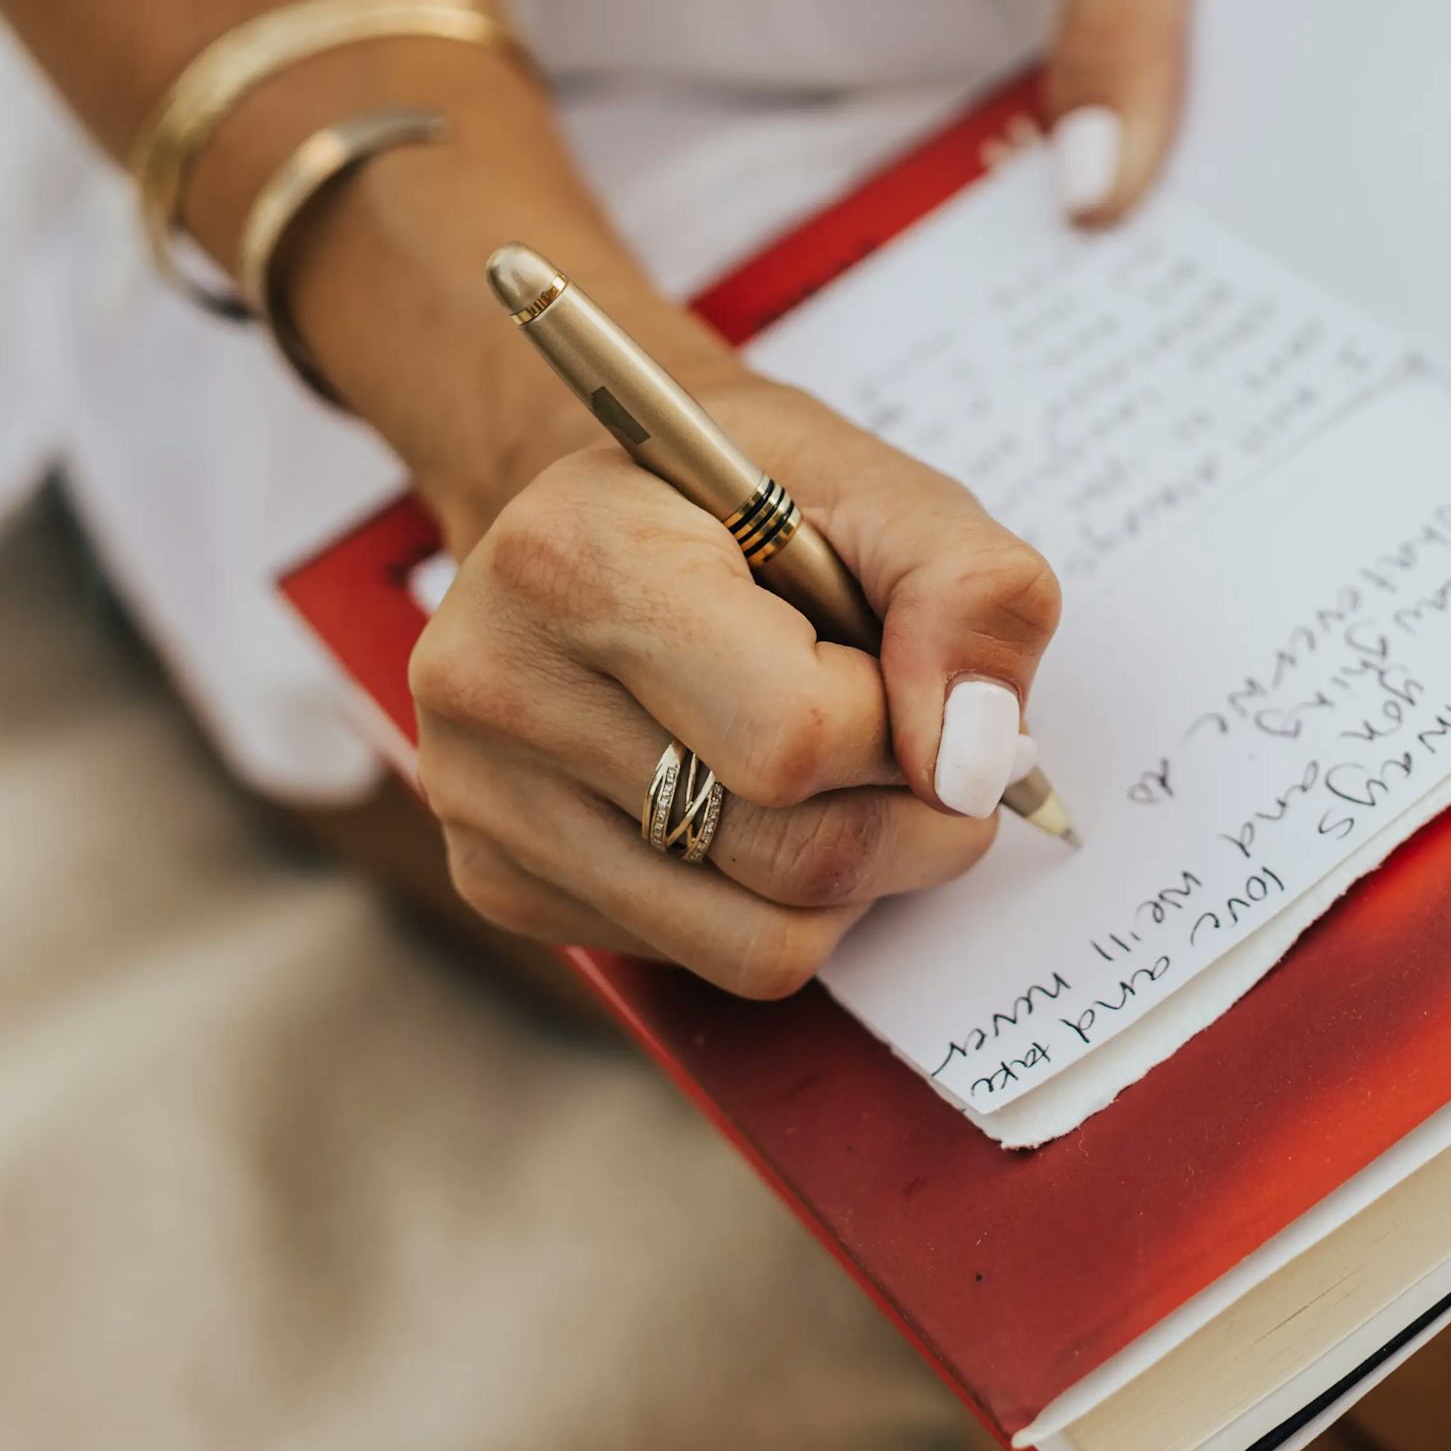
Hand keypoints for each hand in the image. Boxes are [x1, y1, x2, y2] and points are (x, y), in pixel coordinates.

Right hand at [405, 377, 1062, 998]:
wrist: (605, 518)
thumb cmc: (750, 501)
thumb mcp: (881, 488)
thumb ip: (968, 590)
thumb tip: (972, 759)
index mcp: (577, 558)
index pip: (796, 736)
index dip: (904, 726)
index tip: (913, 680)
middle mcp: (494, 684)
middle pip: (790, 857)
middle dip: (908, 820)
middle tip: (921, 753)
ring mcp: (478, 798)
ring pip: (761, 942)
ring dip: (853, 878)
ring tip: (835, 774)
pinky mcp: (494, 880)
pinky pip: (703, 962)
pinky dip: (771, 903)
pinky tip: (747, 802)